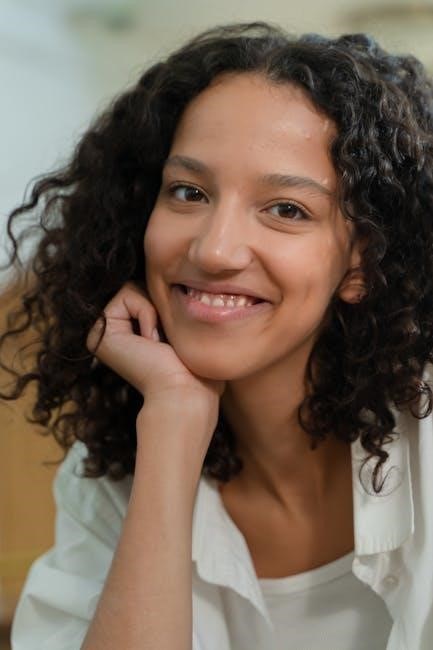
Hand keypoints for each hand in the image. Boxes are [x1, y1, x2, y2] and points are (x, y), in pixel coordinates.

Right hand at [86, 281, 225, 419]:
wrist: (183, 392)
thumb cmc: (193, 369)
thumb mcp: (182, 328)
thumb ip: (169, 305)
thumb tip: (170, 275)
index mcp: (127, 334)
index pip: (147, 292)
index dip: (166, 307)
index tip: (170, 341)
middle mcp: (111, 334)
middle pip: (138, 286)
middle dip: (159, 307)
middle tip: (164, 342)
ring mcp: (101, 334)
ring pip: (132, 287)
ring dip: (155, 312)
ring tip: (157, 343)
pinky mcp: (99, 333)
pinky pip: (127, 293)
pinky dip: (147, 313)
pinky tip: (150, 342)